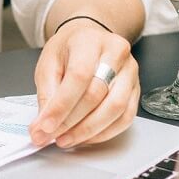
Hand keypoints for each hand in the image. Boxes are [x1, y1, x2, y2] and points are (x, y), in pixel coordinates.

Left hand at [29, 21, 139, 148]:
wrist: (88, 38)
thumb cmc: (68, 50)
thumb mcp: (48, 63)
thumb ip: (46, 93)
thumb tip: (42, 126)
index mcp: (88, 41)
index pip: (78, 76)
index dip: (61, 106)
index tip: (45, 126)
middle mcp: (115, 53)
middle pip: (97, 94)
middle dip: (71, 121)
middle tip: (51, 136)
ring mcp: (130, 71)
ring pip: (116, 108)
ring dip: (89, 130)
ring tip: (66, 139)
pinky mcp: (136, 89)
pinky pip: (126, 117)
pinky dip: (105, 132)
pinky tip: (86, 136)